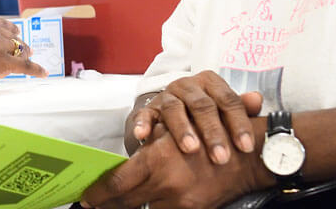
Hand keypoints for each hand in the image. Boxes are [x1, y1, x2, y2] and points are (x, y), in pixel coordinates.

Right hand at [0, 16, 45, 91]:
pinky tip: (43, 72)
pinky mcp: (4, 61)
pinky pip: (26, 65)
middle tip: (26, 50)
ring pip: (21, 50)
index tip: (14, 35)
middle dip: (20, 44)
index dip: (10, 32)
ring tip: (32, 61)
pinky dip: (36, 69)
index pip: (3, 24)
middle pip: (14, 37)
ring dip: (27, 56)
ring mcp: (0, 45)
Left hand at [82, 119, 270, 208]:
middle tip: (94, 204)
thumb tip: (122, 166)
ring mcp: (180, 201)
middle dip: (107, 203)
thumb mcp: (173, 134)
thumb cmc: (209, 134)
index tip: (87, 197)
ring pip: (143, 208)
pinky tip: (146, 204)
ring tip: (115, 206)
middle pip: (125, 201)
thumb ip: (147, 149)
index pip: (116, 183)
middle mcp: (165, 184)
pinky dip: (154, 207)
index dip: (98, 193)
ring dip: (129, 206)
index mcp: (157, 161)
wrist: (248, 155)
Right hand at [130, 71, 262, 164]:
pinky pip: (144, 114)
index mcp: (210, 83)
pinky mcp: (148, 108)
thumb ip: (241, 108)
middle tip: (221, 157)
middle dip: (213, 132)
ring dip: (183, 129)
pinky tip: (144, 136)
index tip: (245, 146)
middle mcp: (188, 86)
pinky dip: (143, 124)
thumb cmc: (203, 116)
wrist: (169, 114)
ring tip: (191, 149)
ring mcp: (166, 96)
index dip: (238, 124)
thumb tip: (257, 99)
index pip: (228, 100)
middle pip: (202, 106)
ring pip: (174, 109)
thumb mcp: (223, 111)